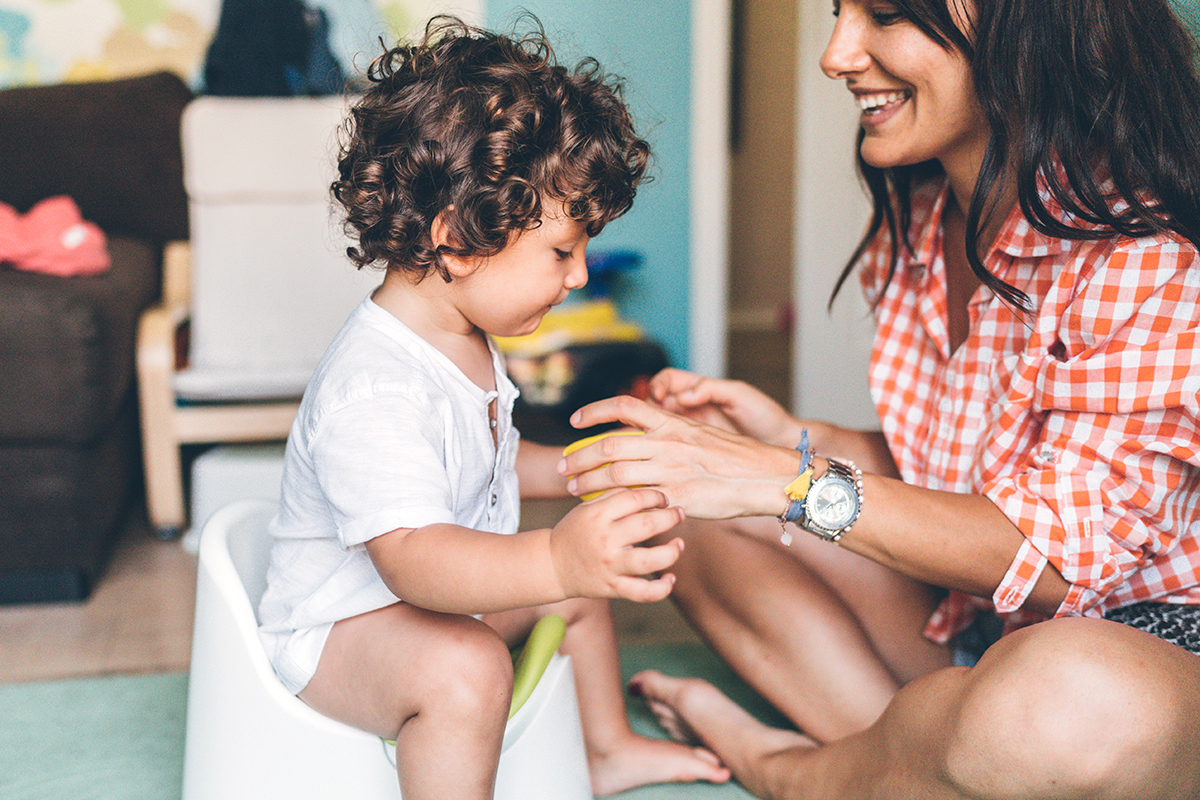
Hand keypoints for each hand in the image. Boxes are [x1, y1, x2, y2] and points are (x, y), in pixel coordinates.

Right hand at [549, 487, 684, 602]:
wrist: (551, 565)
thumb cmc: (575, 532)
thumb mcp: (587, 508)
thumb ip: (614, 496)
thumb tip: (646, 485)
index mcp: (598, 515)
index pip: (635, 498)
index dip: (656, 495)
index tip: (664, 498)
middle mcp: (605, 540)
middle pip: (647, 525)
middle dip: (670, 517)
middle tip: (679, 514)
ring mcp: (610, 566)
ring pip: (650, 561)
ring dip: (672, 552)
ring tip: (679, 544)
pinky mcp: (613, 588)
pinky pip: (643, 592)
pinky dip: (662, 588)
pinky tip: (670, 578)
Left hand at [560, 395, 795, 519]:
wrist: (766, 477)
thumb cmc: (735, 458)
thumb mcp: (700, 434)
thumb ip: (670, 434)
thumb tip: (645, 436)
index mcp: (672, 423)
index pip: (624, 407)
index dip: (594, 412)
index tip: (574, 422)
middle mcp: (668, 442)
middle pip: (609, 444)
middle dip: (580, 456)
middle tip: (564, 466)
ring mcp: (672, 470)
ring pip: (615, 472)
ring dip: (588, 481)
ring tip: (573, 489)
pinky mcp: (678, 497)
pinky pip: (637, 500)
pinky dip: (615, 503)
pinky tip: (603, 509)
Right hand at [648, 368, 801, 445]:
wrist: (781, 443)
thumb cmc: (765, 416)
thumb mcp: (739, 395)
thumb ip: (710, 389)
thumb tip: (683, 395)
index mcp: (700, 390)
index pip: (667, 381)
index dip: (657, 386)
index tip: (659, 396)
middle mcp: (692, 408)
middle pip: (655, 404)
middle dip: (646, 410)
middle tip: (648, 422)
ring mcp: (692, 430)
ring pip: (659, 427)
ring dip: (651, 432)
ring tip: (652, 441)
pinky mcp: (695, 450)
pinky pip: (671, 447)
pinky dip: (663, 449)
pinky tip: (663, 456)